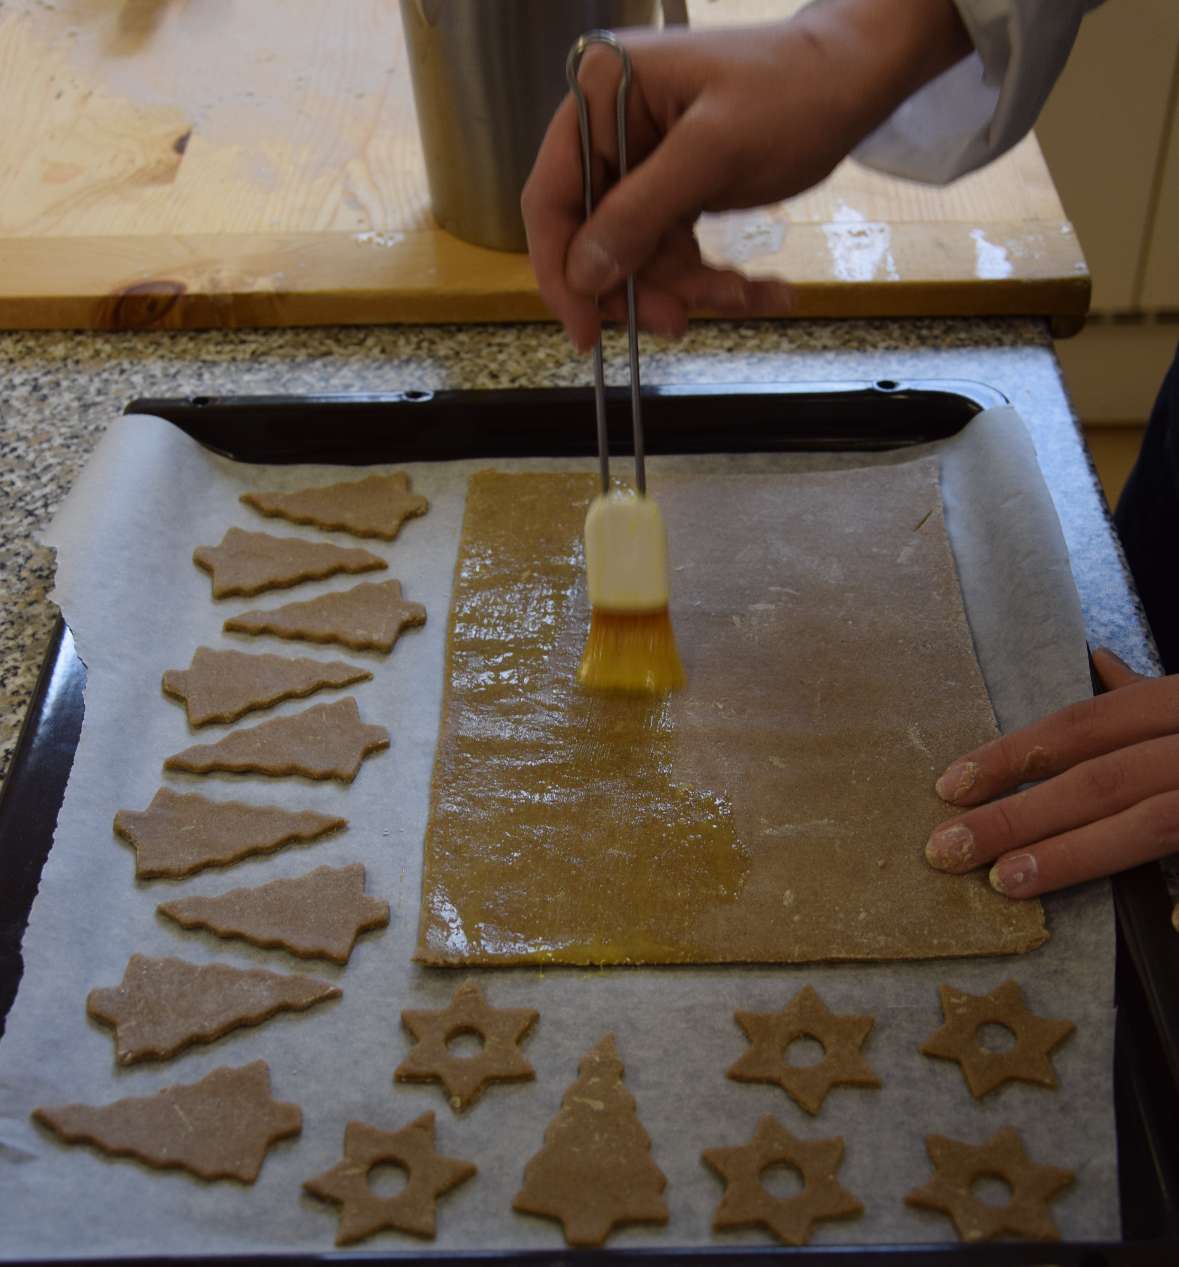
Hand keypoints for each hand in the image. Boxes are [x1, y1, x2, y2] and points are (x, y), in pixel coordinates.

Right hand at [521, 0, 970, 350]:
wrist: (859, 78)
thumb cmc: (793, 93)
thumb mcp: (712, 154)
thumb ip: (639, 214)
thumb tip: (583, 275)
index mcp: (598, 97)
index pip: (551, 197)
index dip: (562, 271)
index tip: (586, 333)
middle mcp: (609, 129)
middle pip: (595, 238)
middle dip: (643, 286)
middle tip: (681, 321)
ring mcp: (642, 162)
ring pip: (639, 256)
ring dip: (688, 288)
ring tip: (745, 297)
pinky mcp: (675, 188)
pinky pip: (674, 250)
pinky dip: (710, 278)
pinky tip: (759, 291)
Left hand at [926, 648, 1178, 929]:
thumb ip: (1148, 695)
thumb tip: (1100, 664)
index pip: (1080, 726)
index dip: (1010, 756)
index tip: (948, 787)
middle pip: (1100, 779)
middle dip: (1018, 815)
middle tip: (947, 849)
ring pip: (1147, 823)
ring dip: (1073, 855)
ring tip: (1007, 880)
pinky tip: (1164, 925)